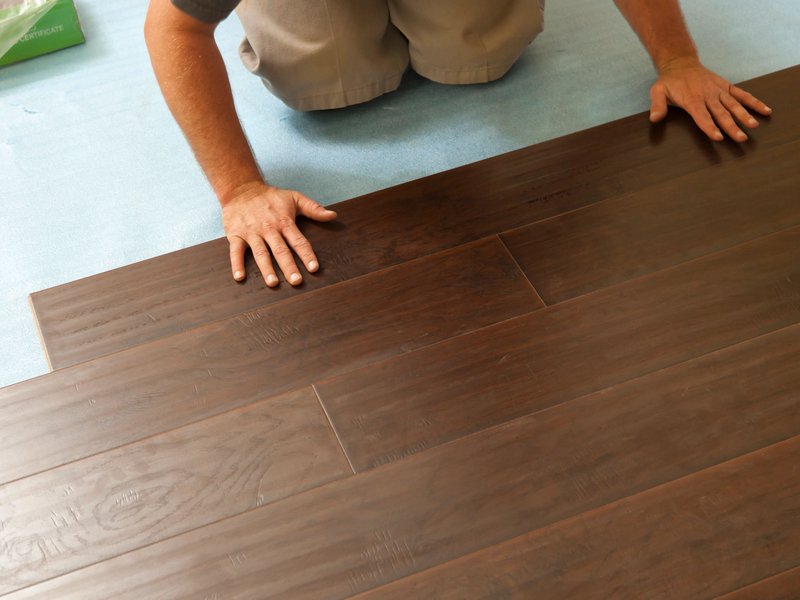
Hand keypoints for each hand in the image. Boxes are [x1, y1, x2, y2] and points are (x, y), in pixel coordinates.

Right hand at [221, 181, 337, 285]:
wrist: (241, 189)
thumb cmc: (271, 197)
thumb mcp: (294, 198)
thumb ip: (314, 208)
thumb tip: (333, 215)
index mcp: (284, 222)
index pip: (298, 241)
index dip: (307, 254)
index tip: (314, 268)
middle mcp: (269, 229)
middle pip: (280, 250)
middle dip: (289, 266)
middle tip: (296, 281)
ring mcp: (251, 232)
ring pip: (260, 253)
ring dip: (266, 268)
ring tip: (273, 283)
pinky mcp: (236, 235)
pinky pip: (235, 251)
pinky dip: (236, 264)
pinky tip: (239, 277)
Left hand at [649, 58, 771, 141]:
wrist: (681, 64)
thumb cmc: (669, 82)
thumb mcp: (657, 92)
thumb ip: (657, 105)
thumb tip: (654, 118)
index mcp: (692, 99)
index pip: (702, 116)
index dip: (710, 127)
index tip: (718, 137)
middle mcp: (708, 95)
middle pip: (721, 113)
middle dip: (731, 126)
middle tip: (741, 138)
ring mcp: (719, 90)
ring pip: (733, 104)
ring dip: (744, 115)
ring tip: (753, 126)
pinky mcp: (726, 87)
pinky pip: (742, 95)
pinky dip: (753, 102)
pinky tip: (765, 111)